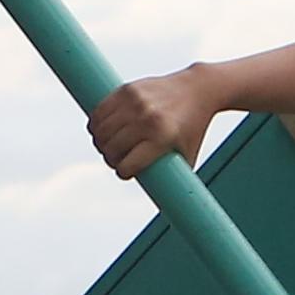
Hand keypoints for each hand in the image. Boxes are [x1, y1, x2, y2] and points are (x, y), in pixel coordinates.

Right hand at [88, 66, 222, 179]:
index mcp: (162, 137)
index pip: (127, 165)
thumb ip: (175, 178)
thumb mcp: (188, 154)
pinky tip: (103, 129)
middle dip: (110, 158)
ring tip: (109, 145)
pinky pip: (98, 112)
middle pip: (111, 149)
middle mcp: (147, 119)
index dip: (123, 172)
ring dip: (101, 142)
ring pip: (100, 132)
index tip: (126, 172)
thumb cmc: (193, 127)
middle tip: (116, 158)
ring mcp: (135, 103)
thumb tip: (164, 205)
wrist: (198, 89)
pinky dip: (96, 124)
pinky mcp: (126, 90)